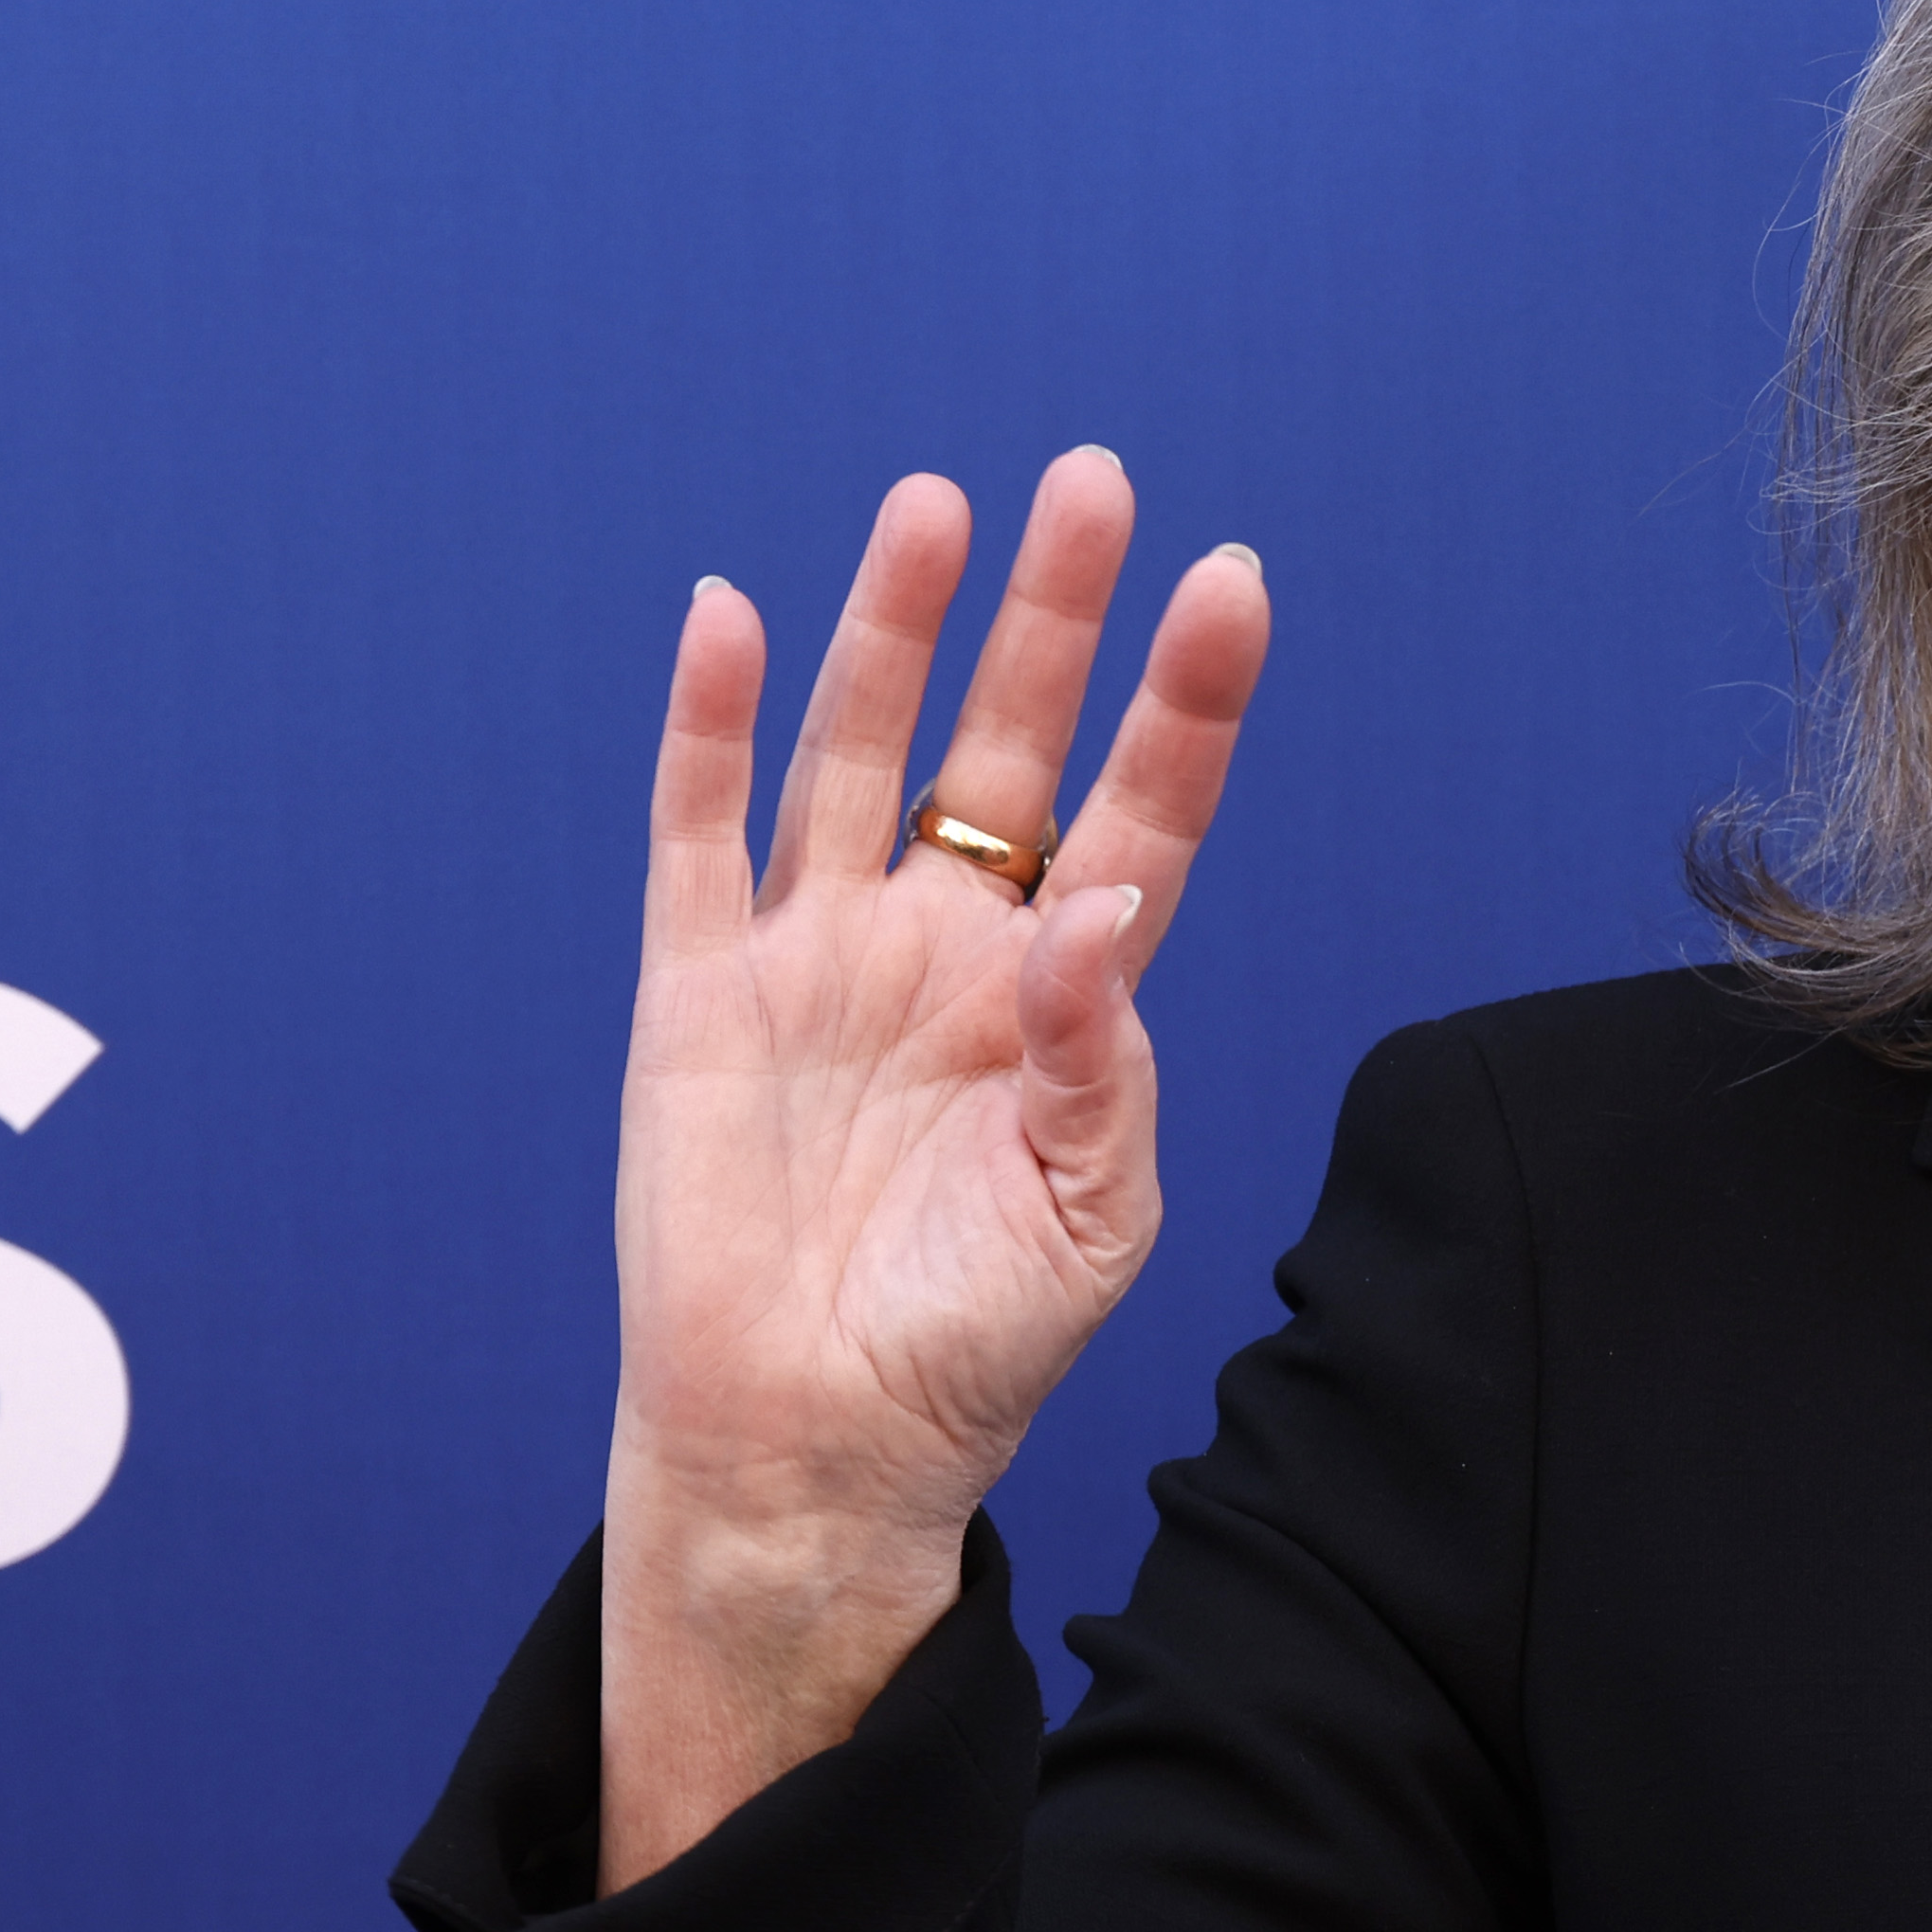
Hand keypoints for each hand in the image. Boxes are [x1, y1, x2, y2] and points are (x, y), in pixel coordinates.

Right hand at [596, 452, 1271, 1890]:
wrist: (814, 1448)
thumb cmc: (973, 1344)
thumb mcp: (1090, 1213)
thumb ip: (1105, 1058)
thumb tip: (1102, 907)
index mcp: (1066, 998)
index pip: (1146, 811)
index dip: (1187, 701)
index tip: (1233, 583)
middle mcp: (947, 947)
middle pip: (1010, 742)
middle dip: (1053, 617)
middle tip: (1095, 482)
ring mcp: (819, 956)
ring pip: (859, 749)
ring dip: (894, 626)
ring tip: (941, 505)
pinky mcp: (698, 994)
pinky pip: (698, 831)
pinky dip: (709, 724)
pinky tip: (732, 614)